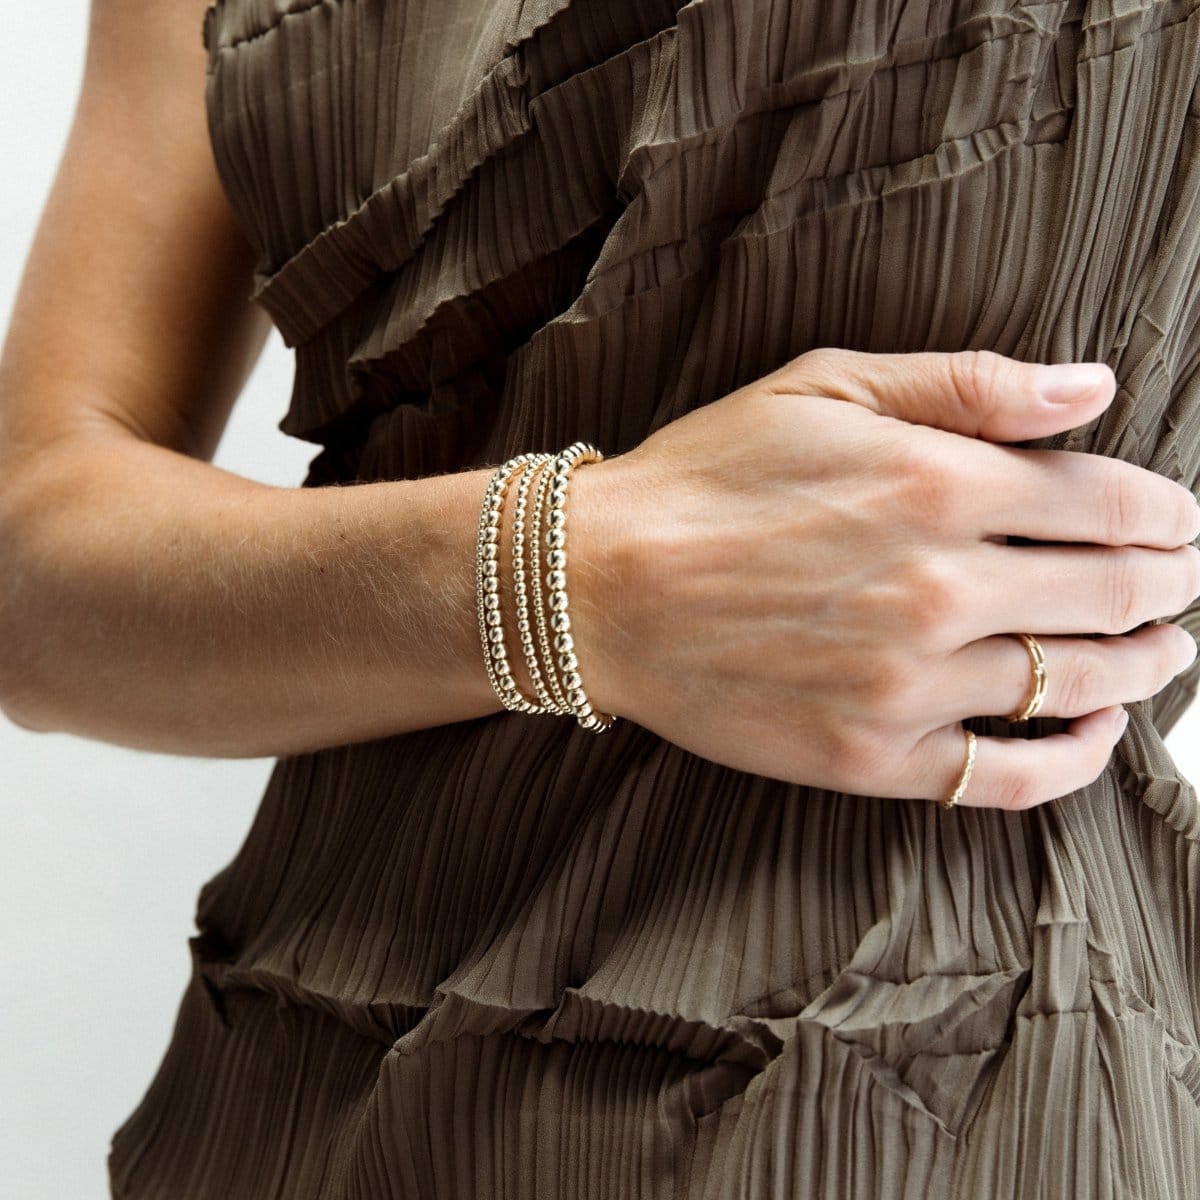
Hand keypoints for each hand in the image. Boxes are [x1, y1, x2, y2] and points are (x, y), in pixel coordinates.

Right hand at [568, 348, 1199, 809]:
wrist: (598, 587)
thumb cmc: (702, 480)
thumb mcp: (823, 387)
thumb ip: (966, 384)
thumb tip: (1091, 388)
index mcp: (937, 483)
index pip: (1111, 502)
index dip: (1169, 513)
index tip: (1179, 522)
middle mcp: (941, 586)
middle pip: (1117, 593)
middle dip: (1174, 585)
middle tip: (1185, 584)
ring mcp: (909, 681)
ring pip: (1080, 684)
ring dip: (1146, 668)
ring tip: (1164, 655)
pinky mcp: (872, 754)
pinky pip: (1009, 773)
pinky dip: (1075, 759)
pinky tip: (1095, 735)